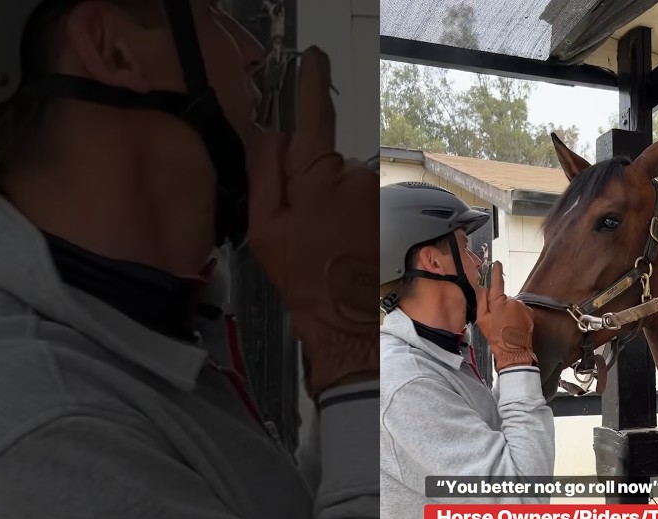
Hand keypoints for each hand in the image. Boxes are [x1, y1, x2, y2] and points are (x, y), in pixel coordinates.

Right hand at [246, 47, 379, 395]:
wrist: (348, 321)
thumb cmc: (303, 278)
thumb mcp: (265, 227)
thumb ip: (265, 170)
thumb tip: (270, 131)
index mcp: (316, 175)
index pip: (315, 115)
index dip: (311, 83)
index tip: (312, 59)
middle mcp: (353, 176)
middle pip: (326, 160)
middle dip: (314, 183)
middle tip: (305, 225)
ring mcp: (377, 195)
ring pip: (346, 184)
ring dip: (336, 206)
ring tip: (328, 243)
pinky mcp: (392, 212)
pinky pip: (364, 203)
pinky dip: (354, 219)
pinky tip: (347, 247)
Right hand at [475, 262, 535, 370]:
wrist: (513, 349)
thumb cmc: (496, 336)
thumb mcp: (482, 319)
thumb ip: (481, 301)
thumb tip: (483, 288)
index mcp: (498, 301)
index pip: (497, 282)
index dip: (496, 272)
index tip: (497, 263)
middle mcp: (512, 301)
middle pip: (504, 298)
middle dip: (501, 306)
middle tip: (498, 319)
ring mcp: (522, 306)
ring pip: (513, 305)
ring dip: (510, 312)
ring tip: (507, 325)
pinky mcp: (529, 312)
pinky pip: (521, 310)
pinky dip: (518, 316)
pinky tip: (515, 325)